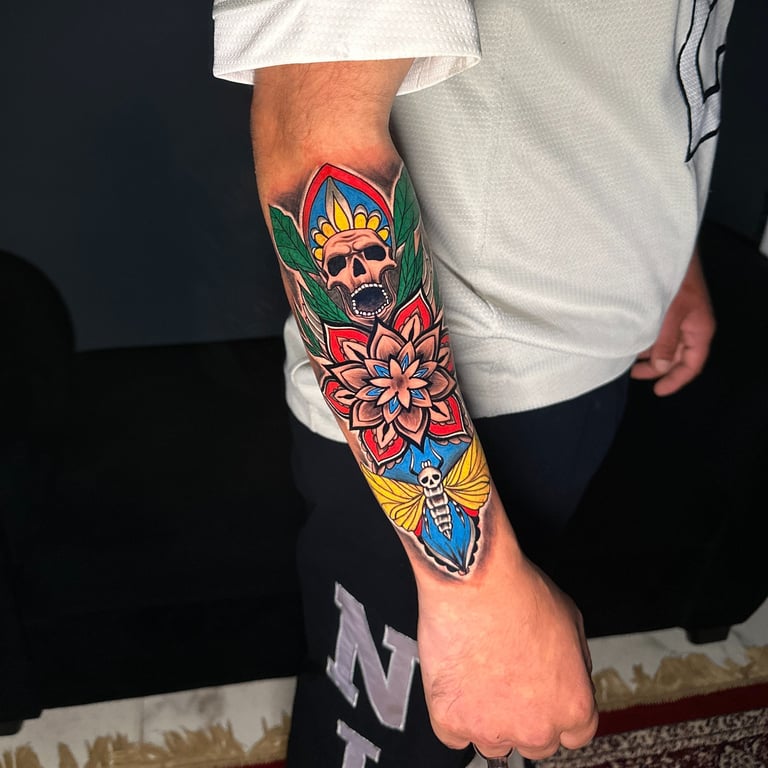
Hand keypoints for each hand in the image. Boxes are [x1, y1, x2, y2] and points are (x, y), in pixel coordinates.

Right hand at [416, 549, 597, 760]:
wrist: (474, 580)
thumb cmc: (518, 592)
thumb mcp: (571, 620)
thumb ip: (575, 662)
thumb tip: (568, 673)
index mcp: (573, 706)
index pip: (573, 734)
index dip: (555, 709)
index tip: (542, 696)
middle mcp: (536, 727)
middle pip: (535, 742)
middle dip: (523, 715)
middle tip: (507, 678)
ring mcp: (492, 728)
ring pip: (493, 742)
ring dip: (487, 716)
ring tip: (478, 672)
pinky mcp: (451, 720)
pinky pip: (453, 734)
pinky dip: (452, 712)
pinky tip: (457, 680)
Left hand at [631, 249, 714, 395]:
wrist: (666, 251)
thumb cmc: (674, 280)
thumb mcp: (668, 315)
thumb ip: (664, 342)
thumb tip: (660, 367)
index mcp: (699, 329)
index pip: (692, 364)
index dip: (676, 380)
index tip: (658, 391)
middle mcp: (692, 326)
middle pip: (678, 357)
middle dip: (657, 369)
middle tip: (634, 374)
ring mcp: (680, 317)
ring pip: (667, 345)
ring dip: (650, 355)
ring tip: (629, 360)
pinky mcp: (668, 309)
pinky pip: (660, 332)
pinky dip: (647, 340)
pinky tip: (631, 341)